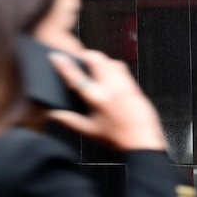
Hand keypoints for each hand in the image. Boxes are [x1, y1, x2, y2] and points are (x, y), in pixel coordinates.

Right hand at [47, 50, 165, 150]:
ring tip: (94, 66)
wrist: (142, 141)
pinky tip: (110, 76)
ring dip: (100, 60)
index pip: (75, 76)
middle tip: (79, 59)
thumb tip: (54, 115)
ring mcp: (124, 84)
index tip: (56, 57)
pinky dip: (113, 67)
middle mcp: (111, 87)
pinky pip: (122, 68)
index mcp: (97, 98)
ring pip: (110, 60)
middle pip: (96, 59)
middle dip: (85, 55)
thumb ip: (69, 121)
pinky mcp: (134, 86)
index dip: (63, 64)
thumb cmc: (118, 138)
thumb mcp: (89, 131)